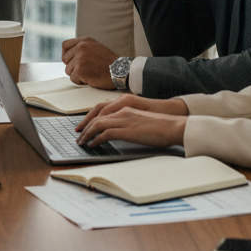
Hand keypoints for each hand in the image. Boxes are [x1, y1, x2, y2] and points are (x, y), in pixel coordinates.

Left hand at [61, 37, 117, 89]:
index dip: (65, 54)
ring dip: (77, 75)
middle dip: (73, 67)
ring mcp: (80, 58)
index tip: (70, 61)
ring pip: (68, 70)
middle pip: (65, 60)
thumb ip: (82, 48)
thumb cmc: (108, 62)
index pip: (65, 45)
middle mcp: (81, 47)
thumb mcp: (95, 47)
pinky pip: (73, 79)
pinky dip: (80, 81)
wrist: (119, 71)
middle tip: (86, 70)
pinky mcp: (80, 70)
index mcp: (84, 41)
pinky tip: (90, 78)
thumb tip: (65, 56)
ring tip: (89, 73)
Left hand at [74, 94, 188, 148]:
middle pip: (96, 116)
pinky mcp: (126, 130)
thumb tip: (120, 131)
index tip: (84, 125)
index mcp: (125, 106)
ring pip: (98, 124)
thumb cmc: (160, 125)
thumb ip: (129, 121)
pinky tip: (93, 144)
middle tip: (78, 135)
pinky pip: (105, 133)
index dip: (90, 117)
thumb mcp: (140, 120)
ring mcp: (123, 119)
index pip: (101, 110)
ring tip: (82, 141)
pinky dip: (96, 139)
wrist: (172, 125)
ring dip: (87, 133)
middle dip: (85, 126)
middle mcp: (122, 110)